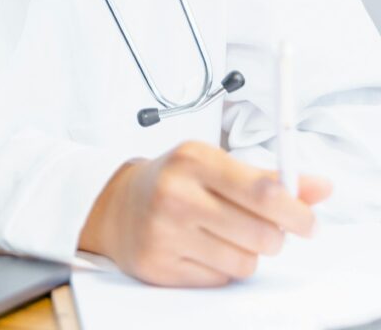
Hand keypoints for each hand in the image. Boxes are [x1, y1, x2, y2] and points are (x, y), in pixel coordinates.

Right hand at [78, 140, 331, 286]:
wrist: (119, 204)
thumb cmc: (177, 180)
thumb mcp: (217, 164)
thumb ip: (269, 177)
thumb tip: (320, 187)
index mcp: (194, 158)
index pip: (262, 191)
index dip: (296, 211)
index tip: (309, 222)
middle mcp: (176, 193)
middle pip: (261, 234)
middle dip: (274, 236)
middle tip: (265, 228)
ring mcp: (165, 232)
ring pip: (245, 263)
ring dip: (247, 253)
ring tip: (226, 235)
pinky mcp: (160, 266)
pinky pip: (220, 280)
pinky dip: (222, 268)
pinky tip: (204, 248)